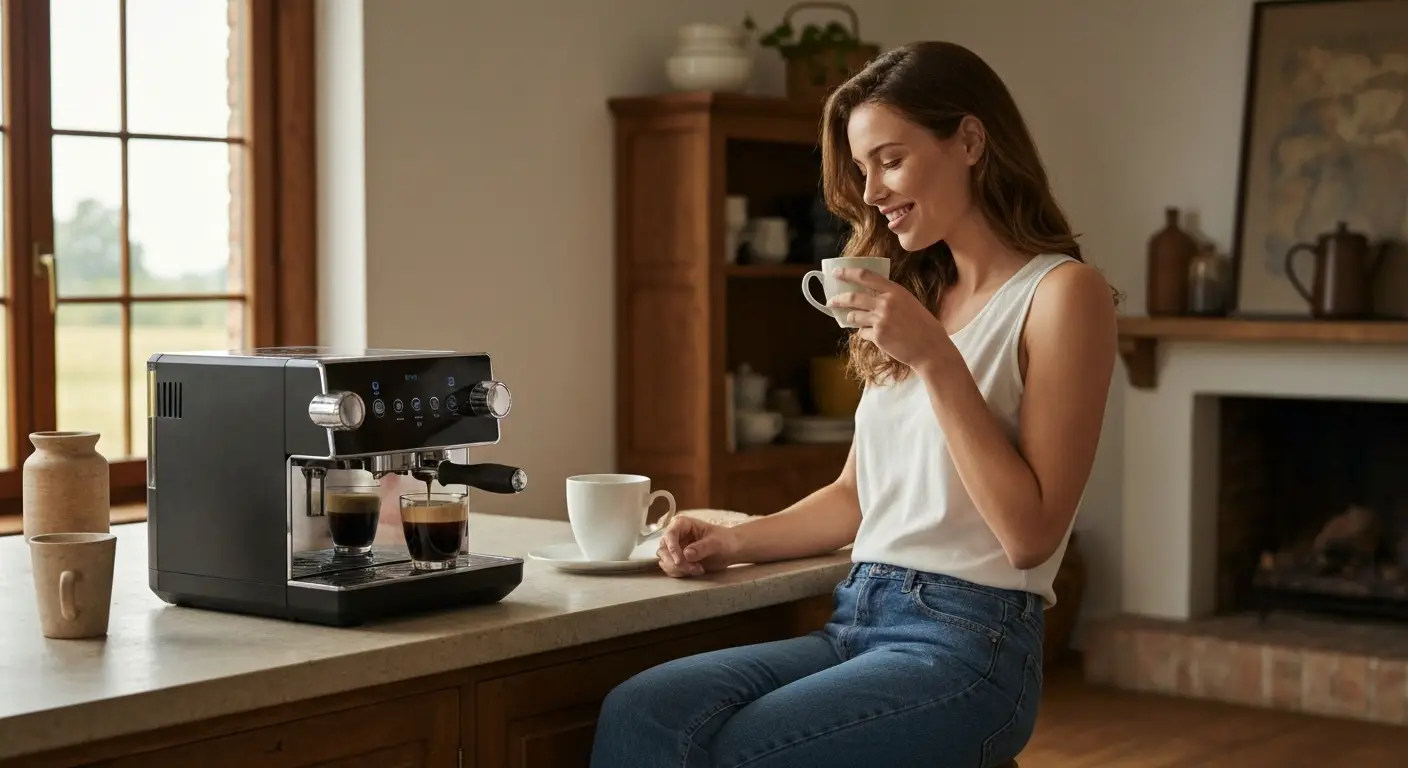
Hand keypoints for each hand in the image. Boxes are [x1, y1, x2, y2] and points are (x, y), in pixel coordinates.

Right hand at [656, 516, 737, 577]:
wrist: (731, 550)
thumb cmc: (725, 541)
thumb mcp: (716, 543)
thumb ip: (701, 548)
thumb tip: (686, 554)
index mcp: (682, 524)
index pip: (670, 535)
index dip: (672, 548)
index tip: (679, 561)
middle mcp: (675, 535)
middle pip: (664, 549)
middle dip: (676, 562)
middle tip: (694, 568)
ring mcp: (675, 548)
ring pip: (665, 561)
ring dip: (679, 569)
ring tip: (698, 569)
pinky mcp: (677, 560)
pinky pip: (670, 568)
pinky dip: (680, 573)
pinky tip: (695, 570)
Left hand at [827, 267, 949, 368]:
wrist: (930, 348)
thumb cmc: (923, 325)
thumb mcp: (909, 303)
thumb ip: (890, 297)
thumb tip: (870, 296)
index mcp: (895, 291)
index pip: (866, 276)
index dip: (848, 273)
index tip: (837, 272)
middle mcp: (886, 303)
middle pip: (853, 297)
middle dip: (838, 299)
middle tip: (831, 301)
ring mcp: (880, 320)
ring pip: (854, 316)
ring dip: (851, 318)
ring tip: (852, 319)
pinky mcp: (877, 336)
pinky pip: (862, 333)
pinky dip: (864, 334)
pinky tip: (874, 336)